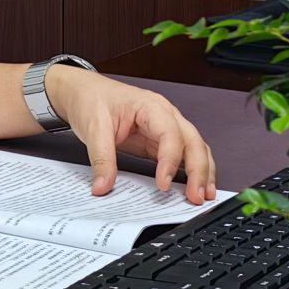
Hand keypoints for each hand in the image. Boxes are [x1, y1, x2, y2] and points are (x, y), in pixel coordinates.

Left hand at [45, 67, 217, 204]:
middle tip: (196, 196)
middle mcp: (165, 115)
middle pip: (193, 142)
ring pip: (195, 148)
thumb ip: (101, 159)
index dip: (170, 161)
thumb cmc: (92, 101)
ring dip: (203, 172)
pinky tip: (195, 187)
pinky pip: (184, 155)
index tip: (163, 185)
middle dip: (198, 171)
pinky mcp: (160, 141)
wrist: (83, 92)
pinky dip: (193, 171)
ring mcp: (166, 128)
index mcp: (151, 107)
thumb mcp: (93, 129)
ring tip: (204, 196)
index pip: (170, 135)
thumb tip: (103, 186)